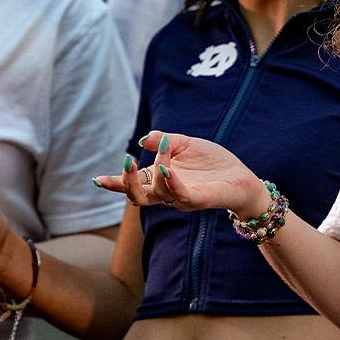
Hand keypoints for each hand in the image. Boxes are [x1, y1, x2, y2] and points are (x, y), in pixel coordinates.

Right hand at [92, 131, 266, 216]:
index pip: (133, 184)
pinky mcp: (198, 200)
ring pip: (157, 195)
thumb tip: (143, 138)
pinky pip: (180, 195)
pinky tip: (167, 169)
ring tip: (159, 151)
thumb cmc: (213, 163)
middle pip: (137, 196)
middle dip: (127, 182)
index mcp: (160, 179)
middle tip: (126, 161)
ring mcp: (181, 198)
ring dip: (154, 172)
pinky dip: (171, 182)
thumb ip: (165, 141)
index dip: (115, 183)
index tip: (97, 179)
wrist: (242, 177)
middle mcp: (167, 192)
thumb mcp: (187, 144)